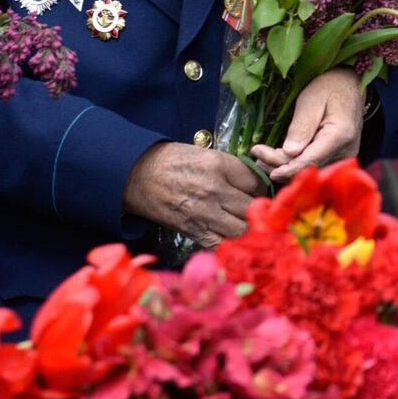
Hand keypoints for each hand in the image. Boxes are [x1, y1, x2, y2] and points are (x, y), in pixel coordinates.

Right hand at [123, 142, 264, 246]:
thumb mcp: (206, 154)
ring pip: (241, 230)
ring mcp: (203, 212)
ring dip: (246, 230)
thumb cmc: (173, 161)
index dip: (261, 190)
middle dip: (258, 211)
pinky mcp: (191, 230)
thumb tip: (257, 183)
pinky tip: (230, 238)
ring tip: (245, 226)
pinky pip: (220, 244)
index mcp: (220, 165)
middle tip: (256, 212)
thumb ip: (233, 169)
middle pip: (252, 208)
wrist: (136, 174)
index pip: (257, 183)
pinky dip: (228, 243)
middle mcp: (214, 189)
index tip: (258, 193)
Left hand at [252, 68, 364, 182]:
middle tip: (257, 154)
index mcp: (340, 136)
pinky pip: (315, 166)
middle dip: (280, 165)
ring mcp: (344, 156)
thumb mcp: (311, 100)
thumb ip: (301, 126)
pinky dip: (296, 164)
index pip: (309, 161)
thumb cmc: (330, 87)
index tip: (261, 159)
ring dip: (285, 167)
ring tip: (263, 157)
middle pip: (308, 168)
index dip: (284, 166)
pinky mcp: (339, 157)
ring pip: (310, 170)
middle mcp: (346, 151)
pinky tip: (280, 159)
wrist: (350, 85)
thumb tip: (289, 152)